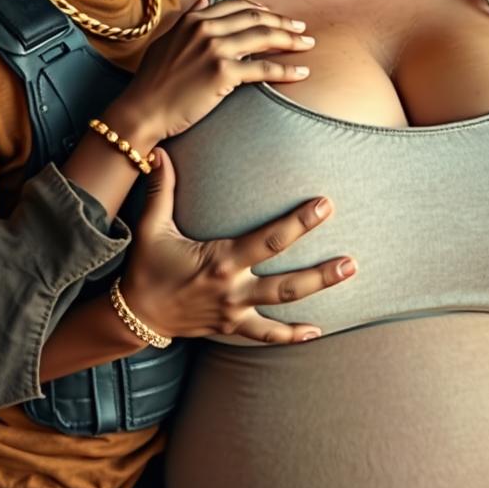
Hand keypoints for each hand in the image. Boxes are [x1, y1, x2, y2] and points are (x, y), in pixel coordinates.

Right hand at [109, 0, 314, 148]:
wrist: (143, 110)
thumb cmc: (152, 81)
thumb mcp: (166, 40)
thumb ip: (187, 18)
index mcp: (193, 19)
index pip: (237, 6)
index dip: (261, 9)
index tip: (276, 15)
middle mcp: (205, 29)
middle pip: (256, 18)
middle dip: (283, 22)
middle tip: (302, 28)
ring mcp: (214, 50)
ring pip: (264, 38)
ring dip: (291, 40)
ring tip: (308, 44)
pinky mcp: (223, 74)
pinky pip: (263, 69)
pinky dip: (286, 69)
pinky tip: (301, 72)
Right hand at [121, 149, 355, 344]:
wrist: (136, 315)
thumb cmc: (146, 267)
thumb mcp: (152, 226)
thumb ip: (161, 189)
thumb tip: (158, 151)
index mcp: (220, 261)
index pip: (269, 241)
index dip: (299, 223)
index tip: (324, 206)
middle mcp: (232, 289)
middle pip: (287, 283)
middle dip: (321, 272)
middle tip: (352, 260)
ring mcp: (234, 311)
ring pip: (283, 306)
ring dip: (318, 292)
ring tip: (348, 275)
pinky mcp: (232, 326)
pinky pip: (266, 336)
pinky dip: (292, 335)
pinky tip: (317, 332)